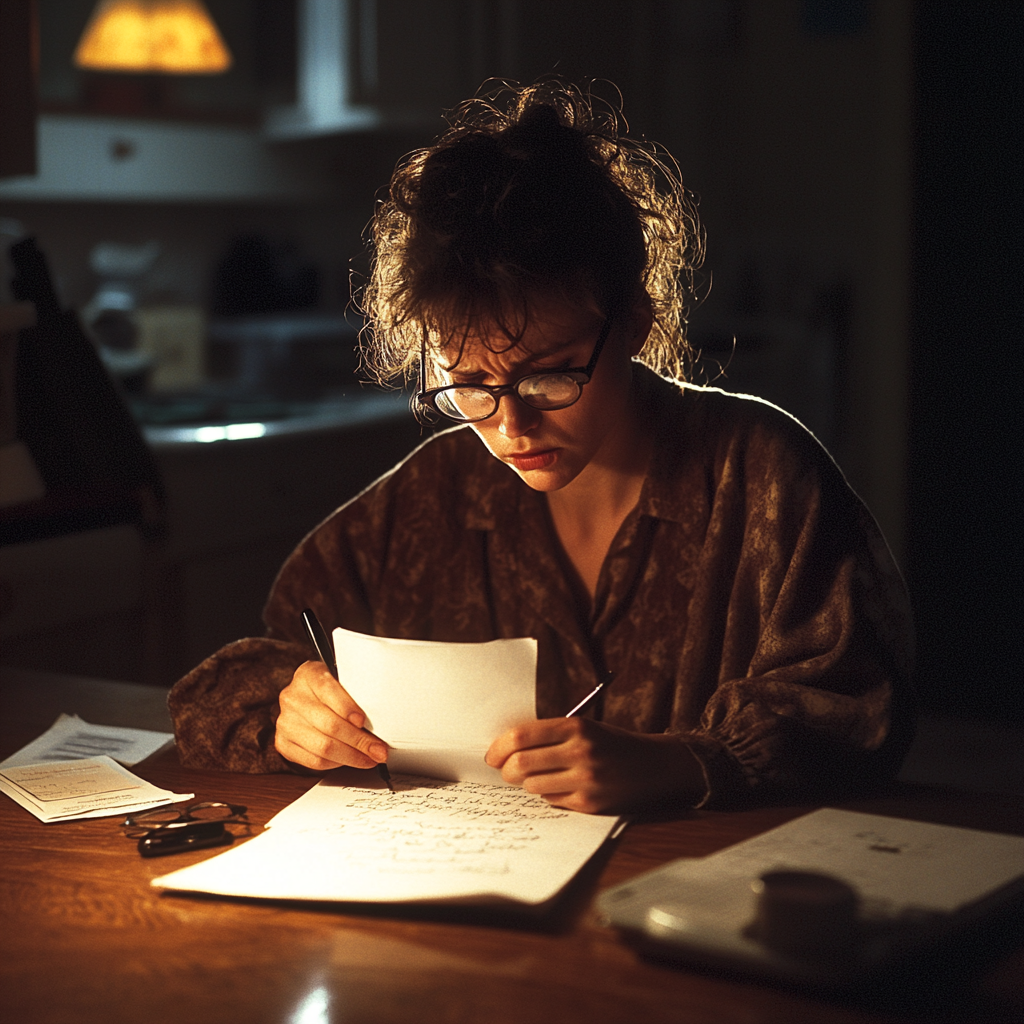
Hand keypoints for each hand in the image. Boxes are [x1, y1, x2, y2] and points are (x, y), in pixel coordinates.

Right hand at [274, 661, 388, 770]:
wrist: (307, 698)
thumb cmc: (332, 690)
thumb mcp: (342, 680)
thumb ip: (356, 693)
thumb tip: (381, 720)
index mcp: (308, 674)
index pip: (327, 688)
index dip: (346, 707)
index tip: (363, 721)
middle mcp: (292, 697)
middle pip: (329, 724)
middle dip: (359, 741)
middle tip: (379, 750)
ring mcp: (285, 721)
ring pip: (322, 747)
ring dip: (351, 757)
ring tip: (370, 758)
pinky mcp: (283, 743)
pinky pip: (313, 760)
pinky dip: (336, 763)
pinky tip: (350, 760)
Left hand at [485, 717, 704, 813]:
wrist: (656, 766)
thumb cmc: (613, 745)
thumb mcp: (585, 728)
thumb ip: (550, 735)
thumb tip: (506, 748)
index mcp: (576, 726)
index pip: (521, 736)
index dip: (499, 747)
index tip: (492, 754)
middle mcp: (580, 752)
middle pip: (520, 764)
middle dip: (506, 770)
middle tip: (506, 770)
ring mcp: (585, 780)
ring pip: (532, 786)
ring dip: (528, 784)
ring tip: (539, 777)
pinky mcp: (589, 804)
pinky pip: (551, 801)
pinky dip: (549, 795)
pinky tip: (562, 787)